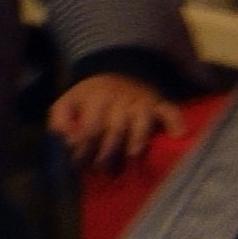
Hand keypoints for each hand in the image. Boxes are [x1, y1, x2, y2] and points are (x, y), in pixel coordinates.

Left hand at [55, 69, 181, 170]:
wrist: (115, 70)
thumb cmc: (89, 97)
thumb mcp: (68, 102)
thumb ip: (60, 121)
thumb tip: (65, 140)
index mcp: (94, 97)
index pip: (90, 126)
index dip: (84, 147)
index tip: (78, 164)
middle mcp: (118, 98)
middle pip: (115, 127)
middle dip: (108, 150)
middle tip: (102, 168)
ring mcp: (140, 99)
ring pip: (141, 120)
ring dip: (137, 139)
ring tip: (132, 155)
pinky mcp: (158, 102)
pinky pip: (169, 110)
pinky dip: (174, 121)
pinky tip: (177, 135)